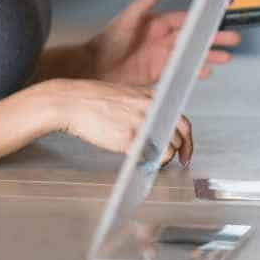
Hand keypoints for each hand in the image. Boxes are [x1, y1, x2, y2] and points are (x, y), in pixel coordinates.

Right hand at [43, 79, 194, 166]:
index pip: (181, 119)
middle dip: (179, 151)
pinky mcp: (128, 137)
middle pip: (179, 135)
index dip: (187, 139)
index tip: (185, 151)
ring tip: (155, 162)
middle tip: (177, 161)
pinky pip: (151, 155)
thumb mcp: (127, 95)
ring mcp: (140, 123)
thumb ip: (144, 108)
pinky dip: (152, 163)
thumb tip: (155, 127)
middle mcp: (150, 108)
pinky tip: (144, 164)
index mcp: (151, 97)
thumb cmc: (95, 100)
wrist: (73, 102)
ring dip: (165, 159)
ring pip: (168, 147)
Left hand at [88, 0, 241, 85]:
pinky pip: (180, 72)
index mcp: (157, 24)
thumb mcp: (126, 19)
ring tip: (226, 58)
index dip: (202, 17)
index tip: (218, 13)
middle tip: (233, 40)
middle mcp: (162, 40)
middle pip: (193, 39)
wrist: (92, 69)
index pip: (186, 19)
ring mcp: (161, 58)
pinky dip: (193, 72)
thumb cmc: (106, 42)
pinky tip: (205, 72)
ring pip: (190, 56)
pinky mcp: (157, 74)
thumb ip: (145, 3)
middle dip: (212, 39)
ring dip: (207, 56)